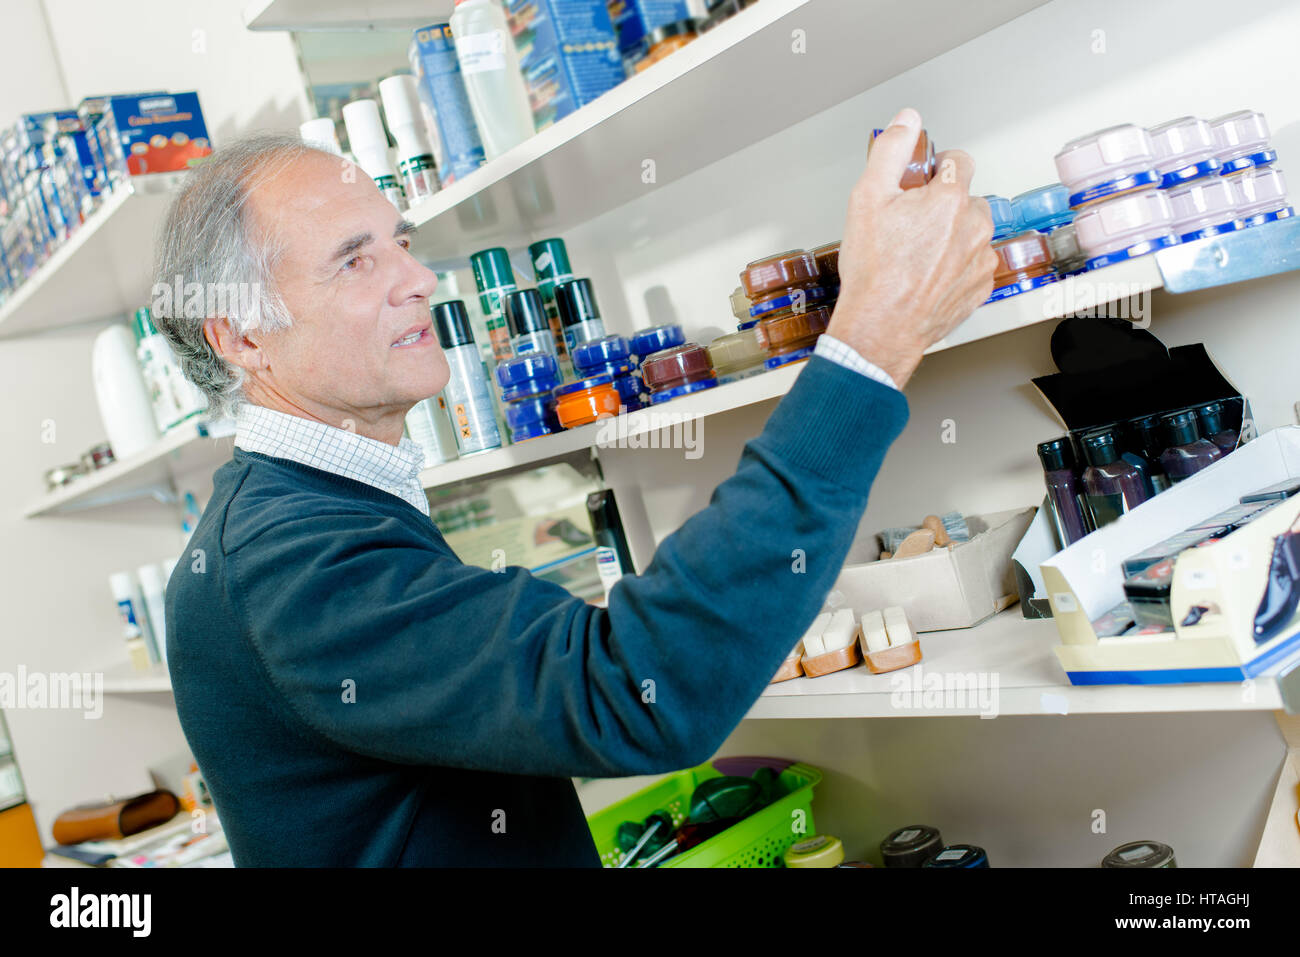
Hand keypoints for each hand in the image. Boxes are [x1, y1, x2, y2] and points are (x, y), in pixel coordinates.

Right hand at [826, 107, 996, 388]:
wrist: (881, 326)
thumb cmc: (874, 270)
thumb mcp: (867, 198)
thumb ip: (892, 151)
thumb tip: (908, 119)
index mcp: (951, 197)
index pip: (959, 160)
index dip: (936, 170)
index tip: (919, 186)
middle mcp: (975, 225)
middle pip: (966, 199)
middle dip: (943, 207)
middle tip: (909, 229)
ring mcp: (981, 259)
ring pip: (971, 233)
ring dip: (951, 238)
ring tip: (916, 258)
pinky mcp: (981, 287)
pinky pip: (973, 266)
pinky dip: (955, 268)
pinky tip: (927, 278)